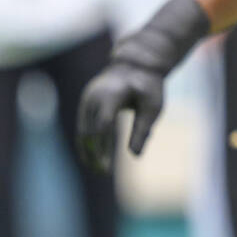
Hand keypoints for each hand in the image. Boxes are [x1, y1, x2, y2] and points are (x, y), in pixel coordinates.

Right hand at [76, 0, 206, 171]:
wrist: (135, 63)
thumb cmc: (149, 86)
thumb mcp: (154, 107)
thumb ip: (143, 129)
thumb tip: (134, 155)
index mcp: (111, 95)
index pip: (103, 126)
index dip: (102, 148)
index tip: (107, 169)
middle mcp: (94, 95)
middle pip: (88, 130)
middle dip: (94, 153)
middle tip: (103, 173)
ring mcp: (87, 97)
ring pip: (82, 128)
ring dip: (87, 149)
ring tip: (97, 169)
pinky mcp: (86, 101)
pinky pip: (83, 124)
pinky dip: (86, 140)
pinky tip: (92, 156)